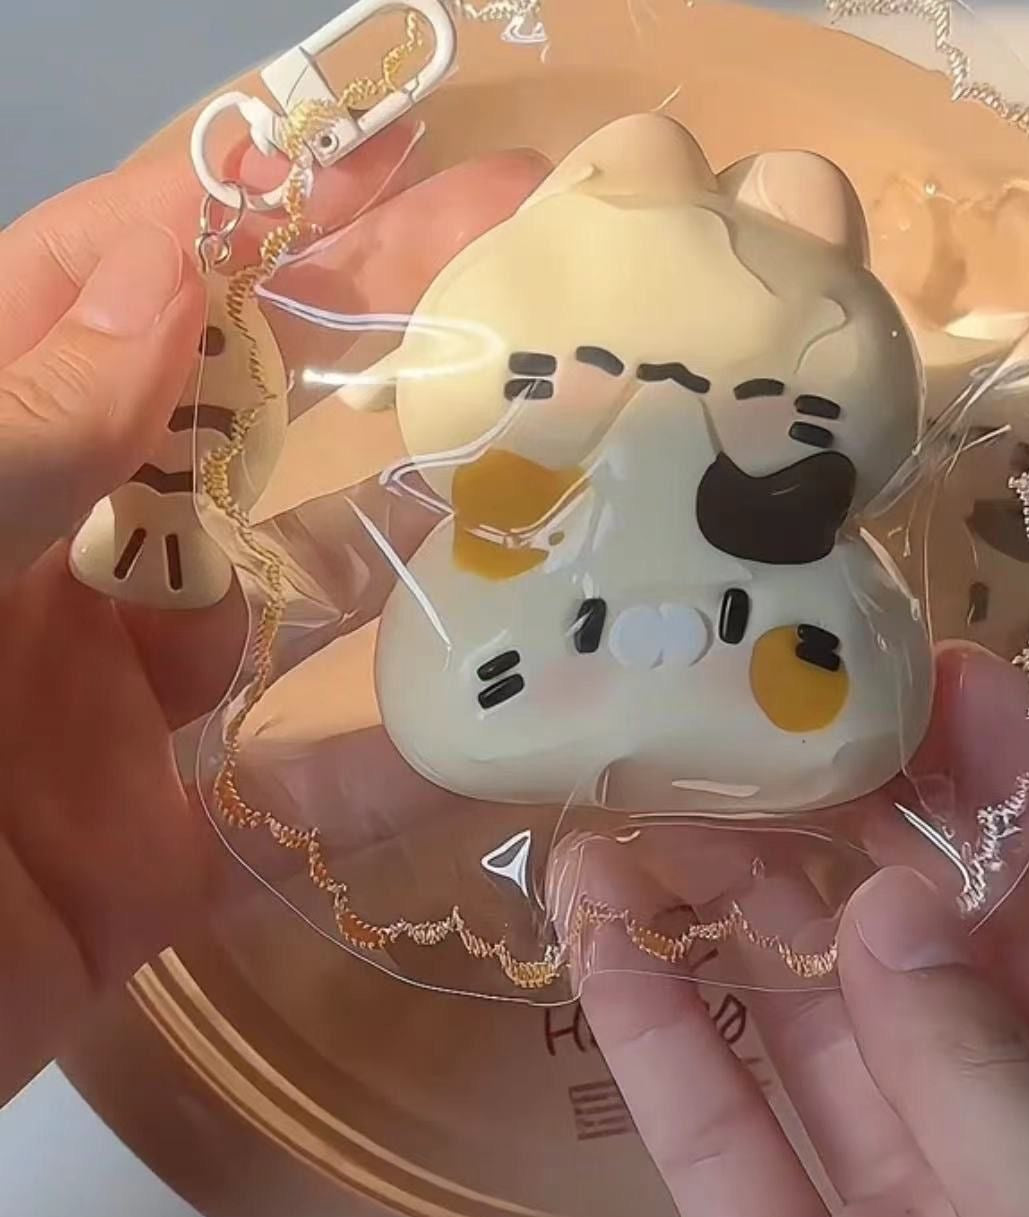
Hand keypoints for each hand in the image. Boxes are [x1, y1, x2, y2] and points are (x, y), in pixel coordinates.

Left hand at [0, 133, 545, 1102]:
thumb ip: (18, 428)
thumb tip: (173, 266)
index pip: (116, 290)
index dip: (250, 206)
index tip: (387, 148)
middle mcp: (63, 564)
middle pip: (238, 415)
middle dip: (371, 322)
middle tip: (519, 260)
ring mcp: (129, 705)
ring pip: (304, 594)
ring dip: (424, 533)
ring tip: (559, 463)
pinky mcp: (179, 841)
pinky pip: (319, 793)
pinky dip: (416, 768)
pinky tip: (524, 718)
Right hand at [578, 646, 1028, 1216]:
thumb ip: (1008, 1106)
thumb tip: (901, 916)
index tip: (957, 685)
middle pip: (961, 941)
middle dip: (873, 820)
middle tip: (778, 716)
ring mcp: (910, 1207)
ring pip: (819, 1016)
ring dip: (737, 898)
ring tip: (657, 786)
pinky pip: (719, 1130)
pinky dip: (656, 1025)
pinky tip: (596, 919)